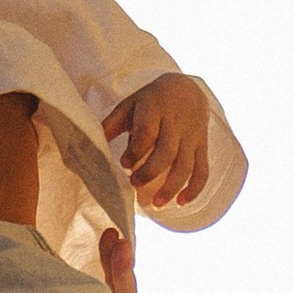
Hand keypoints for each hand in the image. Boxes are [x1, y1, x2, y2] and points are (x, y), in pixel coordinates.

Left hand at [102, 71, 211, 213]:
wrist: (187, 88)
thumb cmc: (152, 100)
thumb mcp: (130, 105)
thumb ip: (112, 124)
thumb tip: (91, 145)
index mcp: (155, 107)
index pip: (147, 132)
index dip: (135, 151)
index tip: (124, 164)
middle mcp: (176, 122)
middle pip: (166, 152)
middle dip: (150, 172)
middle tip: (134, 184)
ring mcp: (192, 136)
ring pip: (185, 165)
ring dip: (171, 187)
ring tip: (156, 204)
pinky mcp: (202, 146)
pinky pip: (202, 170)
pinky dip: (194, 189)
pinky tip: (180, 203)